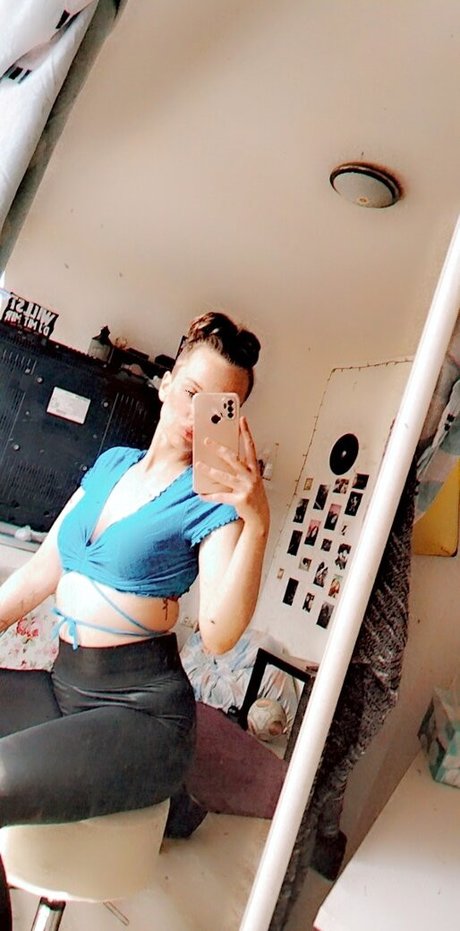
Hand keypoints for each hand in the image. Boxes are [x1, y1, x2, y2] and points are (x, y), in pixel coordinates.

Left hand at [194, 416, 269, 532]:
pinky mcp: (240, 500)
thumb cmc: (253, 496)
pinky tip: (201, 494)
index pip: (250, 446)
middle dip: (219, 449)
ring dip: (209, 470)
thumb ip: (240, 469)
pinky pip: (221, 496)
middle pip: (233, 458)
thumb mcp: (250, 479)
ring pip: (224, 476)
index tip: (241, 420)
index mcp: (254, 469)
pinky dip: (209, 496)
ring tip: (199, 465)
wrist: (260, 516)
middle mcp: (251, 477)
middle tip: (207, 441)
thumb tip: (222, 458)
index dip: (246, 432)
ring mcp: (246, 488)